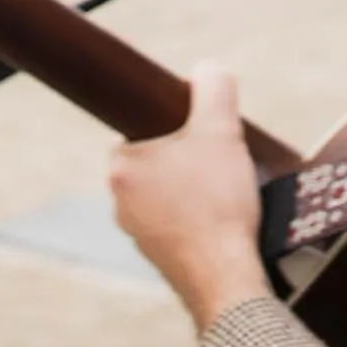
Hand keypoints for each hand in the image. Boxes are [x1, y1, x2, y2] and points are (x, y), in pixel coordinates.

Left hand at [109, 62, 273, 330]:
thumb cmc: (217, 203)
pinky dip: (200, 219)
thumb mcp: (221, 130)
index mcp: (121, 167)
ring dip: (194, 190)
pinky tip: (225, 220)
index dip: (175, 126)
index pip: (141, 129)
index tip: (201, 132)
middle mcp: (119, 203)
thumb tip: (208, 69)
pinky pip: (179, 224)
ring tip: (226, 191)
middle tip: (221, 160)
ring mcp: (138, 234)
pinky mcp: (160, 257)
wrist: (225, 277)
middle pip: (158, 161)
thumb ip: (214, 89)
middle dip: (189, 158)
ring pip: (168, 194)